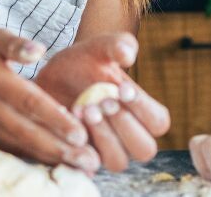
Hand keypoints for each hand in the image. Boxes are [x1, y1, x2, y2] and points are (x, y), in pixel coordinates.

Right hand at [0, 29, 98, 173]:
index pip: (27, 100)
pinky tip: (56, 163)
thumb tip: (39, 50)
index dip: (54, 118)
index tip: (80, 132)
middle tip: (88, 159)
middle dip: (58, 147)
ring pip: (17, 145)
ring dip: (50, 157)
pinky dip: (32, 158)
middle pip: (24, 130)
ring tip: (80, 165)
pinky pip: (7, 150)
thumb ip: (16, 43)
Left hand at [35, 32, 171, 172]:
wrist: (51, 77)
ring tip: (85, 110)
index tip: (122, 89)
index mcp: (143, 112)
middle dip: (124, 124)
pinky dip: (80, 147)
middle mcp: (129, 137)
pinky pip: (88, 166)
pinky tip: (69, 120)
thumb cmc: (85, 62)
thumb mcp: (100, 47)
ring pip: (118, 161)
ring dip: (104, 137)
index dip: (143, 108)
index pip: (158, 122)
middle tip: (103, 101)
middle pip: (144, 148)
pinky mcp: (83, 159)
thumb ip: (117, 45)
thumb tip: (128, 54)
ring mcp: (107, 151)